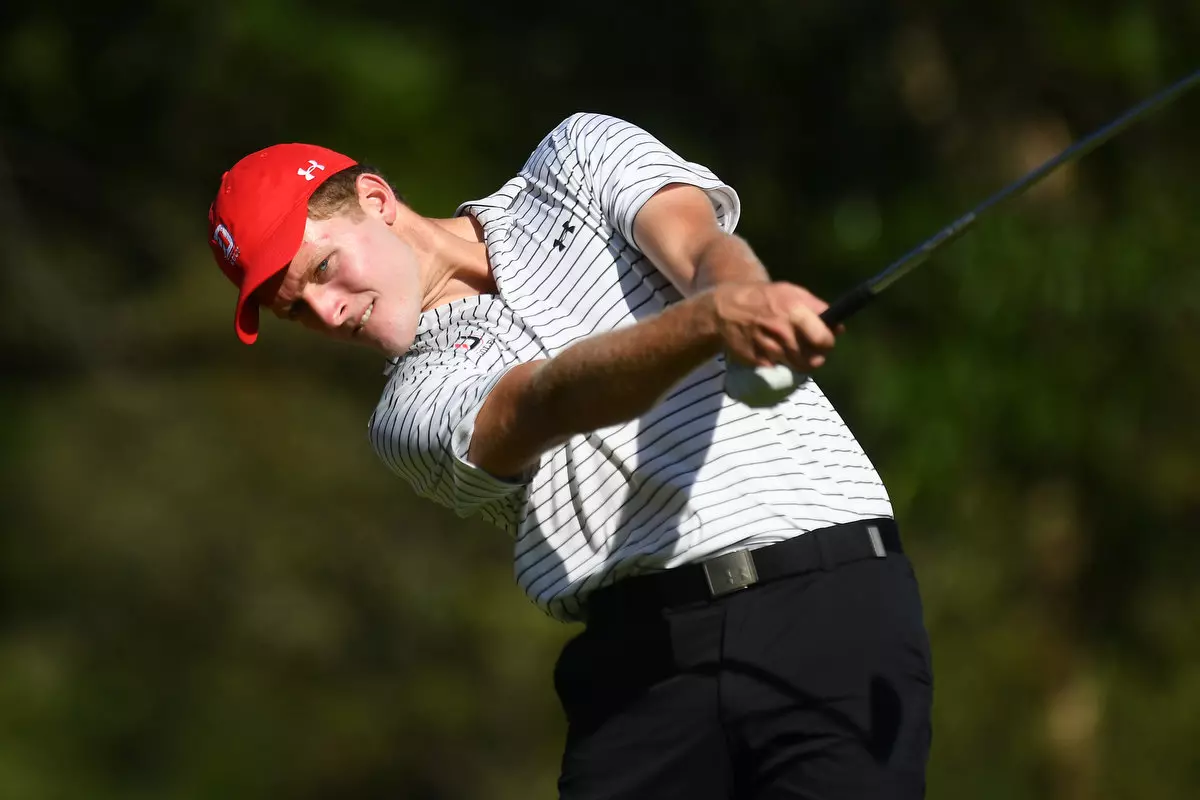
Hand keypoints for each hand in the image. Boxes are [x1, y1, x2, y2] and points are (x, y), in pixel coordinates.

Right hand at [708, 282, 836, 370]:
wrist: (723, 309)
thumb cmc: (763, 298)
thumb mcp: (790, 292)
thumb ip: (817, 308)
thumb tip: (839, 329)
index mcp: (794, 311)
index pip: (822, 340)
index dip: (827, 344)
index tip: (825, 343)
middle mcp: (781, 332)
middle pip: (811, 360)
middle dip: (815, 357)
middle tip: (811, 351)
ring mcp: (767, 348)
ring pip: (795, 366)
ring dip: (797, 361)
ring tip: (791, 349)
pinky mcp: (756, 361)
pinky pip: (777, 368)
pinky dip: (778, 363)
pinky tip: (771, 350)